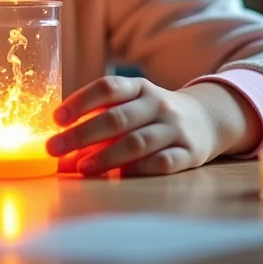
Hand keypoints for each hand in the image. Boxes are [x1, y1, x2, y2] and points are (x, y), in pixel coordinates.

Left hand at [45, 77, 220, 176]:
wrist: (207, 119)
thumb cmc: (154, 113)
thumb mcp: (133, 103)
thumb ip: (101, 117)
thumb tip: (62, 142)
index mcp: (139, 87)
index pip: (107, 88)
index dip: (80, 101)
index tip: (56, 118)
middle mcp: (157, 104)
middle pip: (116, 118)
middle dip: (82, 134)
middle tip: (54, 148)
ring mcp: (175, 128)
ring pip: (137, 142)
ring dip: (106, 156)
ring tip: (81, 167)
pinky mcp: (190, 153)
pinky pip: (163, 162)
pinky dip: (140, 169)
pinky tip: (120, 176)